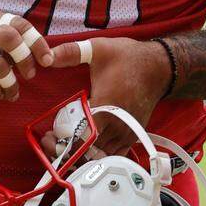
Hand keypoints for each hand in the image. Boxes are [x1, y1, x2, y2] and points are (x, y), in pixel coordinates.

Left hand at [50, 36, 170, 153]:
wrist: (159, 66)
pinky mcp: (132, 136)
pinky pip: (113, 155)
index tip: (48, 136)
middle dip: (66, 150)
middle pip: (88, 153)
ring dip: (81, 154)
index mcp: (106, 106)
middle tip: (51, 140)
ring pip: (100, 157)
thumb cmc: (127, 57)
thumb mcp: (98, 49)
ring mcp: (126, 133)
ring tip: (65, 142)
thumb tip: (46, 56)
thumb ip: (71, 52)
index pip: (81, 140)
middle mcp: (117, 125)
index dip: (61, 144)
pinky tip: (87, 145)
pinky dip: (98, 155)